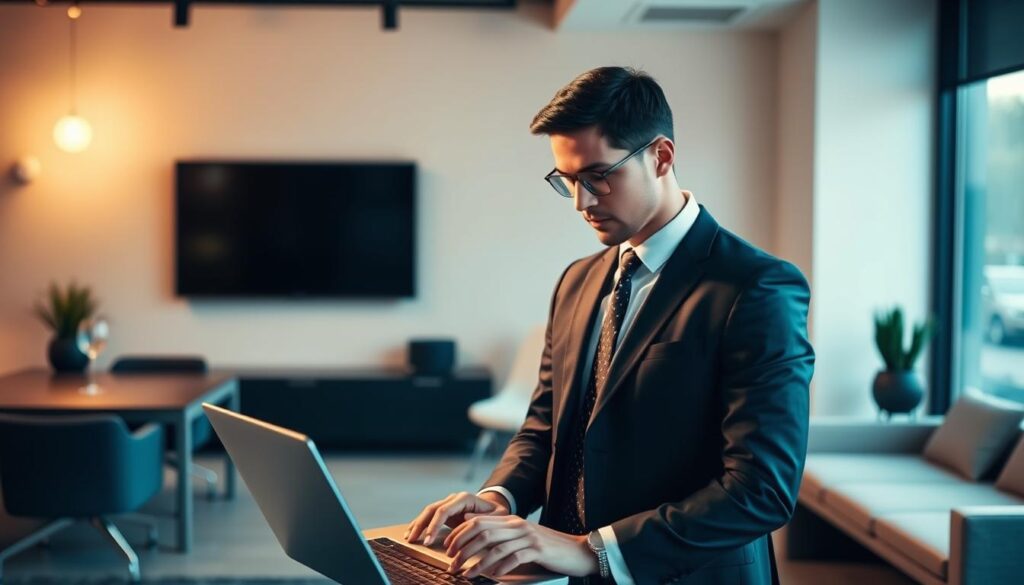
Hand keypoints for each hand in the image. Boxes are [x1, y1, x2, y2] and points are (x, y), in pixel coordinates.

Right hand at [405, 491, 509, 546]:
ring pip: (428, 511)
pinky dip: (421, 524)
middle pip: (433, 509)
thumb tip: (466, 518)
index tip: (429, 540)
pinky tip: (412, 532)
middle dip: (422, 525)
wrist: (494, 508)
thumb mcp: (496, 516)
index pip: (444, 510)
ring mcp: (448, 503)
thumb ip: (482, 517)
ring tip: (409, 538)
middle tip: (413, 540)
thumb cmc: (496, 514)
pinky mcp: (445, 511)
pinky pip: (430, 516)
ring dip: (418, 524)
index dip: (435, 525)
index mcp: (465, 498)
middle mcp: (454, 498)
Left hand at [444, 515, 598, 578]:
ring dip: (477, 562)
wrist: (578, 550)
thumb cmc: (548, 547)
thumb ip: (499, 532)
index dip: (460, 534)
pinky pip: (513, 558)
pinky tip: (491, 576)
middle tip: (451, 563)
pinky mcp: (537, 550)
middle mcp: (517, 525)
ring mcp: (528, 537)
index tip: (448, 548)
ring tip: (466, 574)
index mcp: (511, 520)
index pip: (478, 521)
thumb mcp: (522, 536)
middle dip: (463, 548)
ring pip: (495, 546)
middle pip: (482, 531)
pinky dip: (499, 567)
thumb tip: (472, 530)